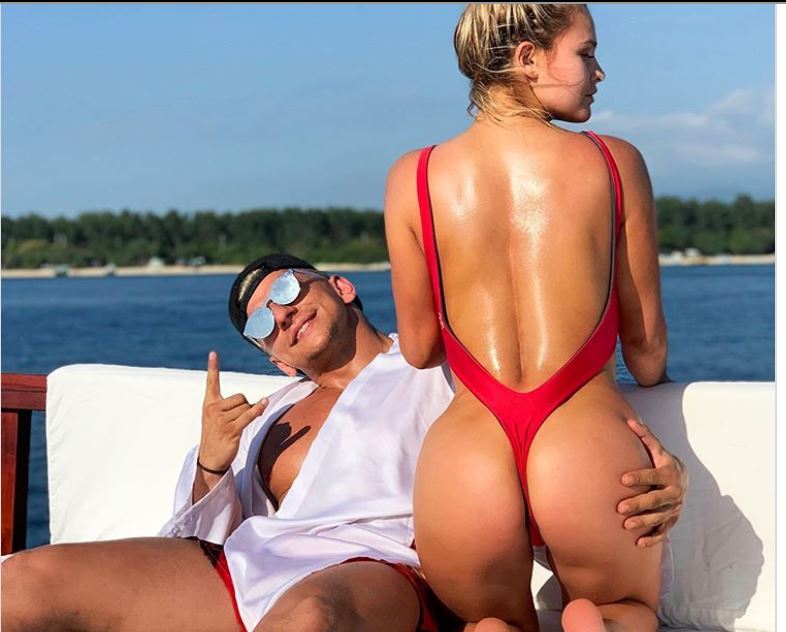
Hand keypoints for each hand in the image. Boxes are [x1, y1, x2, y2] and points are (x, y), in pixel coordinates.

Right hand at [199, 351, 267, 474]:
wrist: (210, 459)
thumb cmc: (216, 436)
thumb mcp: (216, 419)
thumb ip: (230, 408)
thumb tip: (256, 403)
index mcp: (209, 404)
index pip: (211, 382)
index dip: (213, 367)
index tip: (213, 353)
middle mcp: (213, 409)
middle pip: (240, 397)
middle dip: (245, 407)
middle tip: (237, 421)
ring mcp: (221, 420)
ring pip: (246, 407)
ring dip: (249, 415)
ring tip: (238, 427)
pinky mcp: (231, 429)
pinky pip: (249, 414)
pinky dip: (258, 410)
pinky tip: (264, 403)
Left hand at [618, 418, 687, 547]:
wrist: (683, 479)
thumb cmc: (662, 462)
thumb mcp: (657, 449)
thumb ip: (645, 437)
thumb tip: (630, 421)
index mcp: (668, 473)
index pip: (652, 475)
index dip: (638, 476)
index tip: (622, 478)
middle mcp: (673, 492)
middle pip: (655, 499)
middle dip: (638, 504)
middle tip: (619, 508)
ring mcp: (674, 507)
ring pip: (658, 517)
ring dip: (643, 522)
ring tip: (626, 526)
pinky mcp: (672, 519)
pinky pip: (663, 530)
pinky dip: (652, 538)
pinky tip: (638, 544)